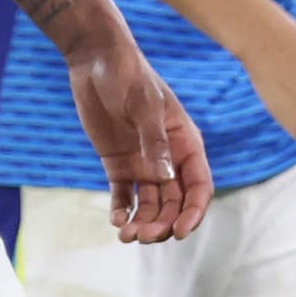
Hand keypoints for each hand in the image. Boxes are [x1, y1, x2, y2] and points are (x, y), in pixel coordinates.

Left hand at [67, 34, 211, 243]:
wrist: (96, 61)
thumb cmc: (128, 76)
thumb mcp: (144, 105)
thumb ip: (154, 141)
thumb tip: (165, 178)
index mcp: (185, 143)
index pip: (198, 187)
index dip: (193, 213)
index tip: (179, 232)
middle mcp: (168, 158)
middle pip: (174, 203)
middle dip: (163, 223)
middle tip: (144, 236)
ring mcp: (143, 163)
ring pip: (150, 204)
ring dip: (143, 223)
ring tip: (126, 235)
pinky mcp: (118, 164)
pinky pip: (124, 195)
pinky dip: (122, 211)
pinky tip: (116, 221)